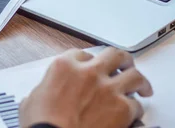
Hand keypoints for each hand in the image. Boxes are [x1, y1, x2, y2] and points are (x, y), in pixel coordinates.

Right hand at [20, 47, 152, 127]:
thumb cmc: (42, 124)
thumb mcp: (32, 100)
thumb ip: (42, 90)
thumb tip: (41, 96)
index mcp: (65, 66)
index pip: (83, 54)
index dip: (90, 61)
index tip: (92, 66)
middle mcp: (89, 72)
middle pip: (114, 55)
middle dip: (122, 60)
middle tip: (125, 65)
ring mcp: (108, 89)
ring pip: (134, 75)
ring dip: (139, 80)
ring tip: (142, 86)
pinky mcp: (122, 108)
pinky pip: (136, 105)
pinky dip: (136, 109)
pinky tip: (135, 113)